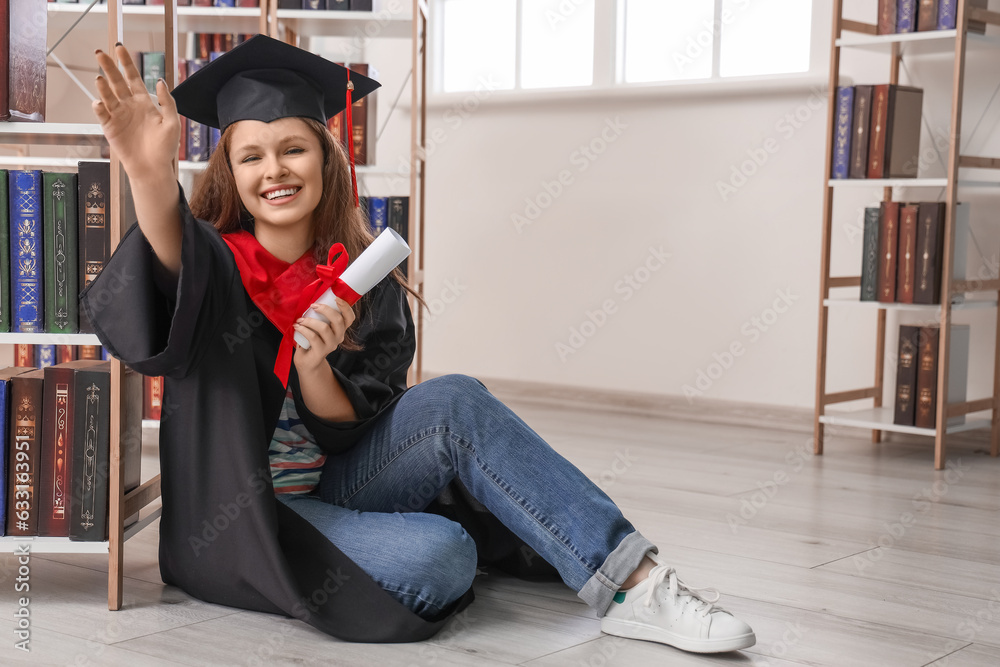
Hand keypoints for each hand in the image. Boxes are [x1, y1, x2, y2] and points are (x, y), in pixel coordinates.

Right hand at [92, 44, 180, 182]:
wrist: (152, 168)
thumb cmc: (164, 148)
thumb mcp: (172, 123)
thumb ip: (167, 102)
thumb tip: (160, 81)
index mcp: (144, 102)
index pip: (133, 77)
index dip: (126, 62)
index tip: (119, 47)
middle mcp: (129, 105)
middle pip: (116, 81)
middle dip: (108, 66)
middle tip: (99, 52)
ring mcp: (118, 115)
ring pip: (107, 95)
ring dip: (102, 86)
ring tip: (100, 78)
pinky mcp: (109, 127)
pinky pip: (102, 113)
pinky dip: (99, 106)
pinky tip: (99, 102)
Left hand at [292, 299, 355, 373]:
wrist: (308, 361)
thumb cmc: (312, 340)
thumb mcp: (319, 326)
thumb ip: (321, 316)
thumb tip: (313, 300)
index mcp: (341, 329)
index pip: (350, 318)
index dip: (345, 307)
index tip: (335, 298)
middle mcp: (339, 337)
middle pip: (338, 320)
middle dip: (325, 309)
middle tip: (312, 306)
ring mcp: (331, 345)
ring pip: (324, 328)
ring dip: (310, 321)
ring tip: (300, 320)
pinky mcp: (321, 352)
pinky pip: (313, 337)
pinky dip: (303, 329)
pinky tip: (297, 327)